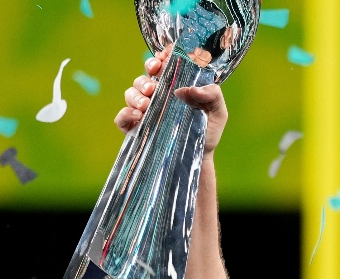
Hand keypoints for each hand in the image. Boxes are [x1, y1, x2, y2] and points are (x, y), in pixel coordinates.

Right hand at [114, 48, 228, 157]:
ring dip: (136, 95)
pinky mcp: (135, 128)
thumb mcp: (218, 112)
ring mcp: (144, 111)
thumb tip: (188, 88)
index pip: (162, 65)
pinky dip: (125, 113)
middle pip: (144, 77)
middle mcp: (157, 96)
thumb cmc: (207, 133)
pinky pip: (121, 117)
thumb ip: (212, 95)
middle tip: (153, 87)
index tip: (162, 60)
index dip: (159, 58)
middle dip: (145, 76)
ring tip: (147, 105)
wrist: (198, 159)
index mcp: (174, 86)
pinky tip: (137, 116)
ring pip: (130, 93)